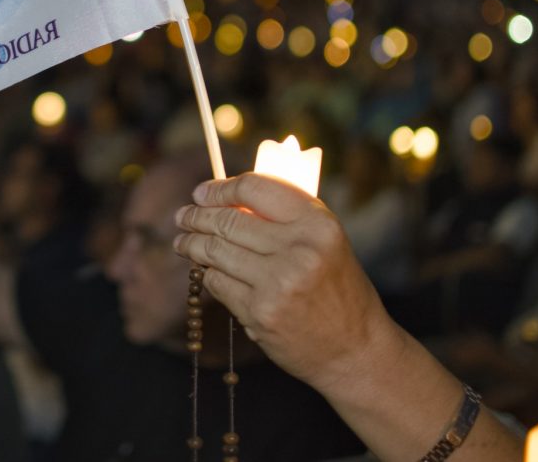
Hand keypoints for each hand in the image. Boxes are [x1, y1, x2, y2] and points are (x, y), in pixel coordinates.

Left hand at [173, 173, 395, 392]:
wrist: (354, 349)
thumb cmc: (336, 288)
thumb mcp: (325, 242)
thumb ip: (284, 217)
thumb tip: (227, 198)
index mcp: (318, 223)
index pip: (255, 187)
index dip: (220, 188)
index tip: (202, 192)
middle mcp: (299, 249)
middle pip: (228, 219)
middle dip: (197, 216)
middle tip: (183, 216)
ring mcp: (278, 283)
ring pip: (215, 251)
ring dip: (192, 243)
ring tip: (183, 241)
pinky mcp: (260, 312)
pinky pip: (218, 282)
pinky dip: (208, 274)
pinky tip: (206, 270)